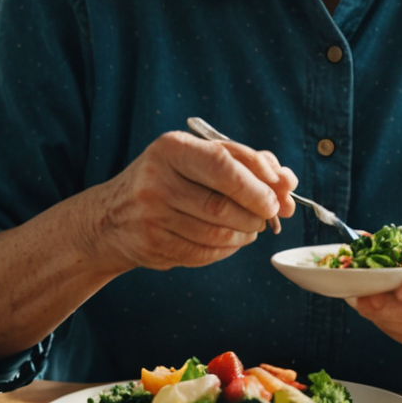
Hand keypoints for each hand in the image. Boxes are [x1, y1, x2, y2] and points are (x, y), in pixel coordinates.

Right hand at [83, 131, 295, 271]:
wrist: (112, 217)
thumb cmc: (171, 181)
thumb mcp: (200, 158)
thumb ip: (247, 163)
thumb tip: (288, 183)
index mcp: (171, 148)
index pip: (223, 164)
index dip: (258, 183)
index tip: (279, 193)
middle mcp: (156, 180)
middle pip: (222, 204)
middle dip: (257, 213)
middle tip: (270, 214)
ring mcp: (150, 216)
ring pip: (217, 233)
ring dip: (245, 234)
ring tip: (251, 226)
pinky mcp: (151, 245)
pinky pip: (203, 254)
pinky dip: (227, 250)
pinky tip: (230, 240)